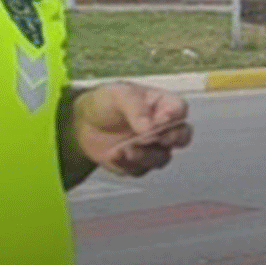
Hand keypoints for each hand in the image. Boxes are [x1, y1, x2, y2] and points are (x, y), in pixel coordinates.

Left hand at [72, 82, 191, 176]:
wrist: (83, 124)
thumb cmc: (105, 103)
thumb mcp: (118, 95)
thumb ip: (136, 107)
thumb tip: (149, 126)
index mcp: (162, 105)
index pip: (179, 109)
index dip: (174, 116)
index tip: (160, 120)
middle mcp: (162, 127)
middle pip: (182, 136)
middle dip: (171, 140)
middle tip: (154, 138)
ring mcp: (152, 148)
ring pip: (162, 158)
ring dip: (145, 155)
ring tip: (126, 149)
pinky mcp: (138, 164)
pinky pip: (140, 170)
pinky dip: (127, 164)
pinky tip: (114, 155)